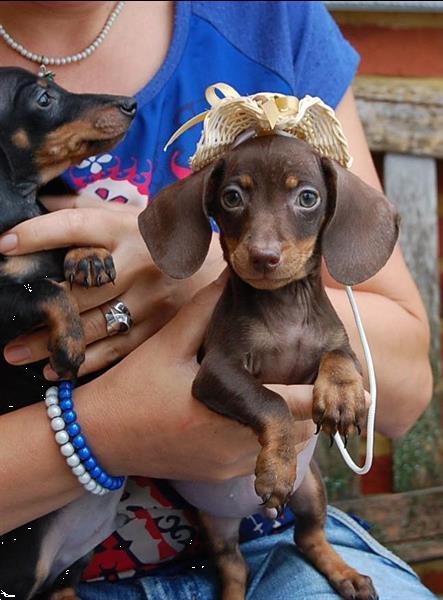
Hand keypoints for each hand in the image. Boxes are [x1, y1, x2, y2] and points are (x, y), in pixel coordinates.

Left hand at [1, 195, 224, 377]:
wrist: (219, 268)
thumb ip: (89, 207)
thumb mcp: (132, 215)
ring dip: (51, 341)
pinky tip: (56, 369)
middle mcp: (139, 263)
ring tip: (14, 353)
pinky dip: (84, 362)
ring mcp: (152, 300)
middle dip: (39, 305)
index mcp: (129, 229)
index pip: (78, 226)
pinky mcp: (161, 329)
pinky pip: (117, 349)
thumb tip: (44, 200)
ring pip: (94, 324)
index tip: (4, 245)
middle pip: (80, 287)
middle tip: (3, 315)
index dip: (39, 233)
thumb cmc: (164, 240)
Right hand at [79, 276, 316, 480]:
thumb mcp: (171, 343)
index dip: (326, 392)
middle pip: (301, 430)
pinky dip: (270, 438)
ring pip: (286, 447)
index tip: (342, 381)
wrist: (99, 440)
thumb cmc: (135, 387)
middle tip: (309, 373)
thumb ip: (207, 309)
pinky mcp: (222, 478)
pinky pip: (264, 457)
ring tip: (282, 388)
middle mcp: (237, 447)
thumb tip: (232, 274)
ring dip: (292, 421)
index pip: (300, 406)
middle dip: (309, 403)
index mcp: (231, 411)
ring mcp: (230, 468)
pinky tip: (255, 410)